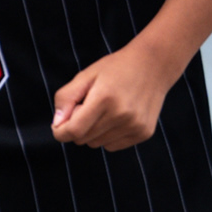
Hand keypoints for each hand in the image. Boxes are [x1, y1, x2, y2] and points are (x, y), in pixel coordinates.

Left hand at [51, 42, 175, 150]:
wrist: (154, 65)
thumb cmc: (116, 68)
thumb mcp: (87, 75)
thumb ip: (67, 98)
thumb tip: (57, 124)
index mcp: (104, 98)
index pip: (74, 130)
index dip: (61, 131)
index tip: (58, 126)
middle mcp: (121, 115)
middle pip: (83, 139)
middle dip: (77, 127)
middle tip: (87, 108)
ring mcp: (135, 125)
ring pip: (97, 144)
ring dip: (93, 132)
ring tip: (104, 110)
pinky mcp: (143, 132)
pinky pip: (113, 146)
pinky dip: (108, 136)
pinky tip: (117, 117)